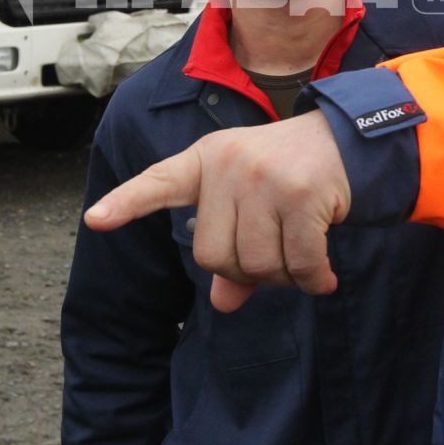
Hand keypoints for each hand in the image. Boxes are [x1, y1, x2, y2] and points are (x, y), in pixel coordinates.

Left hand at [85, 112, 350, 311]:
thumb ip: (232, 252)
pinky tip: (323, 277)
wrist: (349, 140)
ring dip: (284, 277)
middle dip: (247, 272)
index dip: (127, 202)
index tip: (95, 219)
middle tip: (277, 257)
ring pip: (257, 265)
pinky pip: (297, 262)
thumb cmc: (290, 175)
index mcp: (207, 160)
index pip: (159, 182)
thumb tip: (222, 304)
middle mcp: (229, 165)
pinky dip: (311, 279)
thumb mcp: (251, 201)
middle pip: (214, 256)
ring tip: (302, 257)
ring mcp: (264, 177)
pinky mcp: (301, 193)